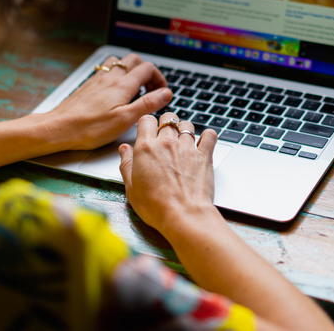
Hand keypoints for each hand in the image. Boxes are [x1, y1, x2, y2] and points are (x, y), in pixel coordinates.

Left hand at [35, 54, 171, 150]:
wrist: (59, 127)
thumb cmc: (90, 128)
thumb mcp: (125, 119)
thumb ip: (147, 104)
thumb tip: (166, 93)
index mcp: (122, 85)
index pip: (147, 68)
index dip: (159, 78)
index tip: (162, 92)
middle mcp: (110, 77)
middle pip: (134, 60)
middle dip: (147, 71)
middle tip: (151, 88)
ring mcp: (98, 79)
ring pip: (118, 62)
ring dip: (130, 70)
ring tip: (134, 88)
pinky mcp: (88, 85)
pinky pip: (106, 71)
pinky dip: (117, 75)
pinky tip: (115, 92)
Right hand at [118, 112, 218, 235]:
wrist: (183, 215)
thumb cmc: (156, 206)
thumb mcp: (131, 187)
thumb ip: (127, 164)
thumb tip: (124, 149)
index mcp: (146, 148)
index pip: (146, 120)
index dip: (147, 124)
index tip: (148, 131)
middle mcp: (167, 143)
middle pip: (168, 119)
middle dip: (166, 124)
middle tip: (165, 136)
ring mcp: (187, 147)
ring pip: (187, 125)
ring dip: (184, 130)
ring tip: (183, 141)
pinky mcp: (204, 156)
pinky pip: (209, 135)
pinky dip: (208, 136)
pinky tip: (204, 142)